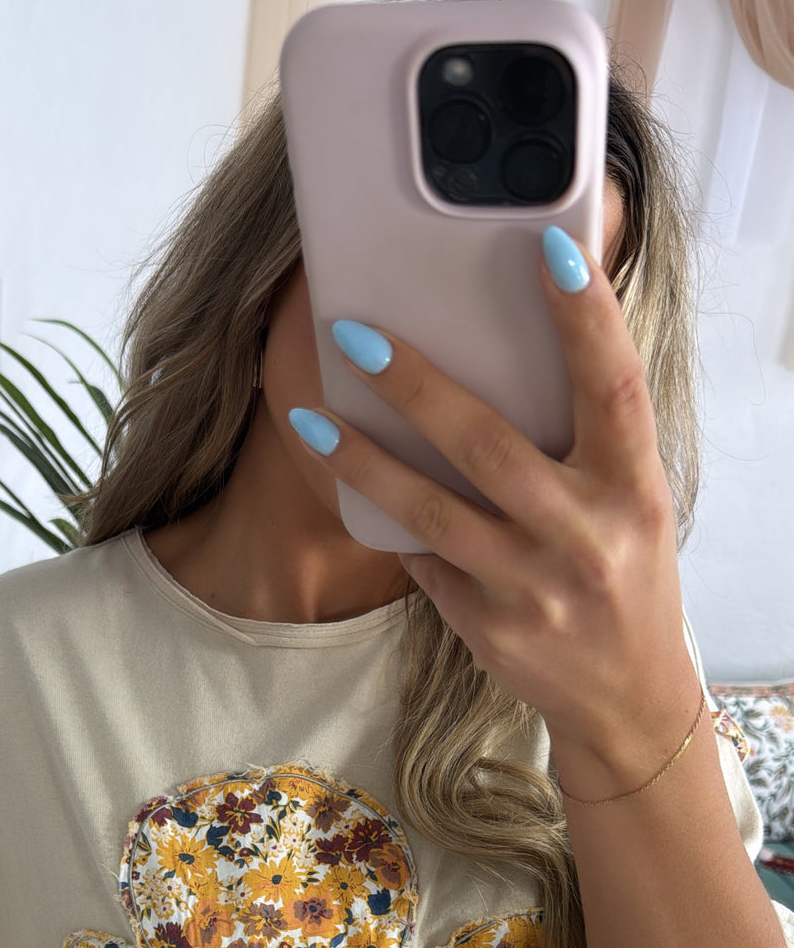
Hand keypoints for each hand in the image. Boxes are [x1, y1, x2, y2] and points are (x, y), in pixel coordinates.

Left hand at [287, 229, 697, 774]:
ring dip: (364, 461)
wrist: (628, 698)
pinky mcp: (490, 629)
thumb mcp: (633, 504)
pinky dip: (395, 523)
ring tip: (312, 420)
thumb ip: (588, 442)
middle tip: (356, 336)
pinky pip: (426, 562)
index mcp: (636, 489)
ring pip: (432, 512)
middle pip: (489, 447)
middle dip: (416, 387)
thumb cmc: (625, 574)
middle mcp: (586, 538)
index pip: (614, 390)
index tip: (552, 249)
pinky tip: (358, 489)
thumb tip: (514, 350)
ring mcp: (532, 589)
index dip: (587, 321)